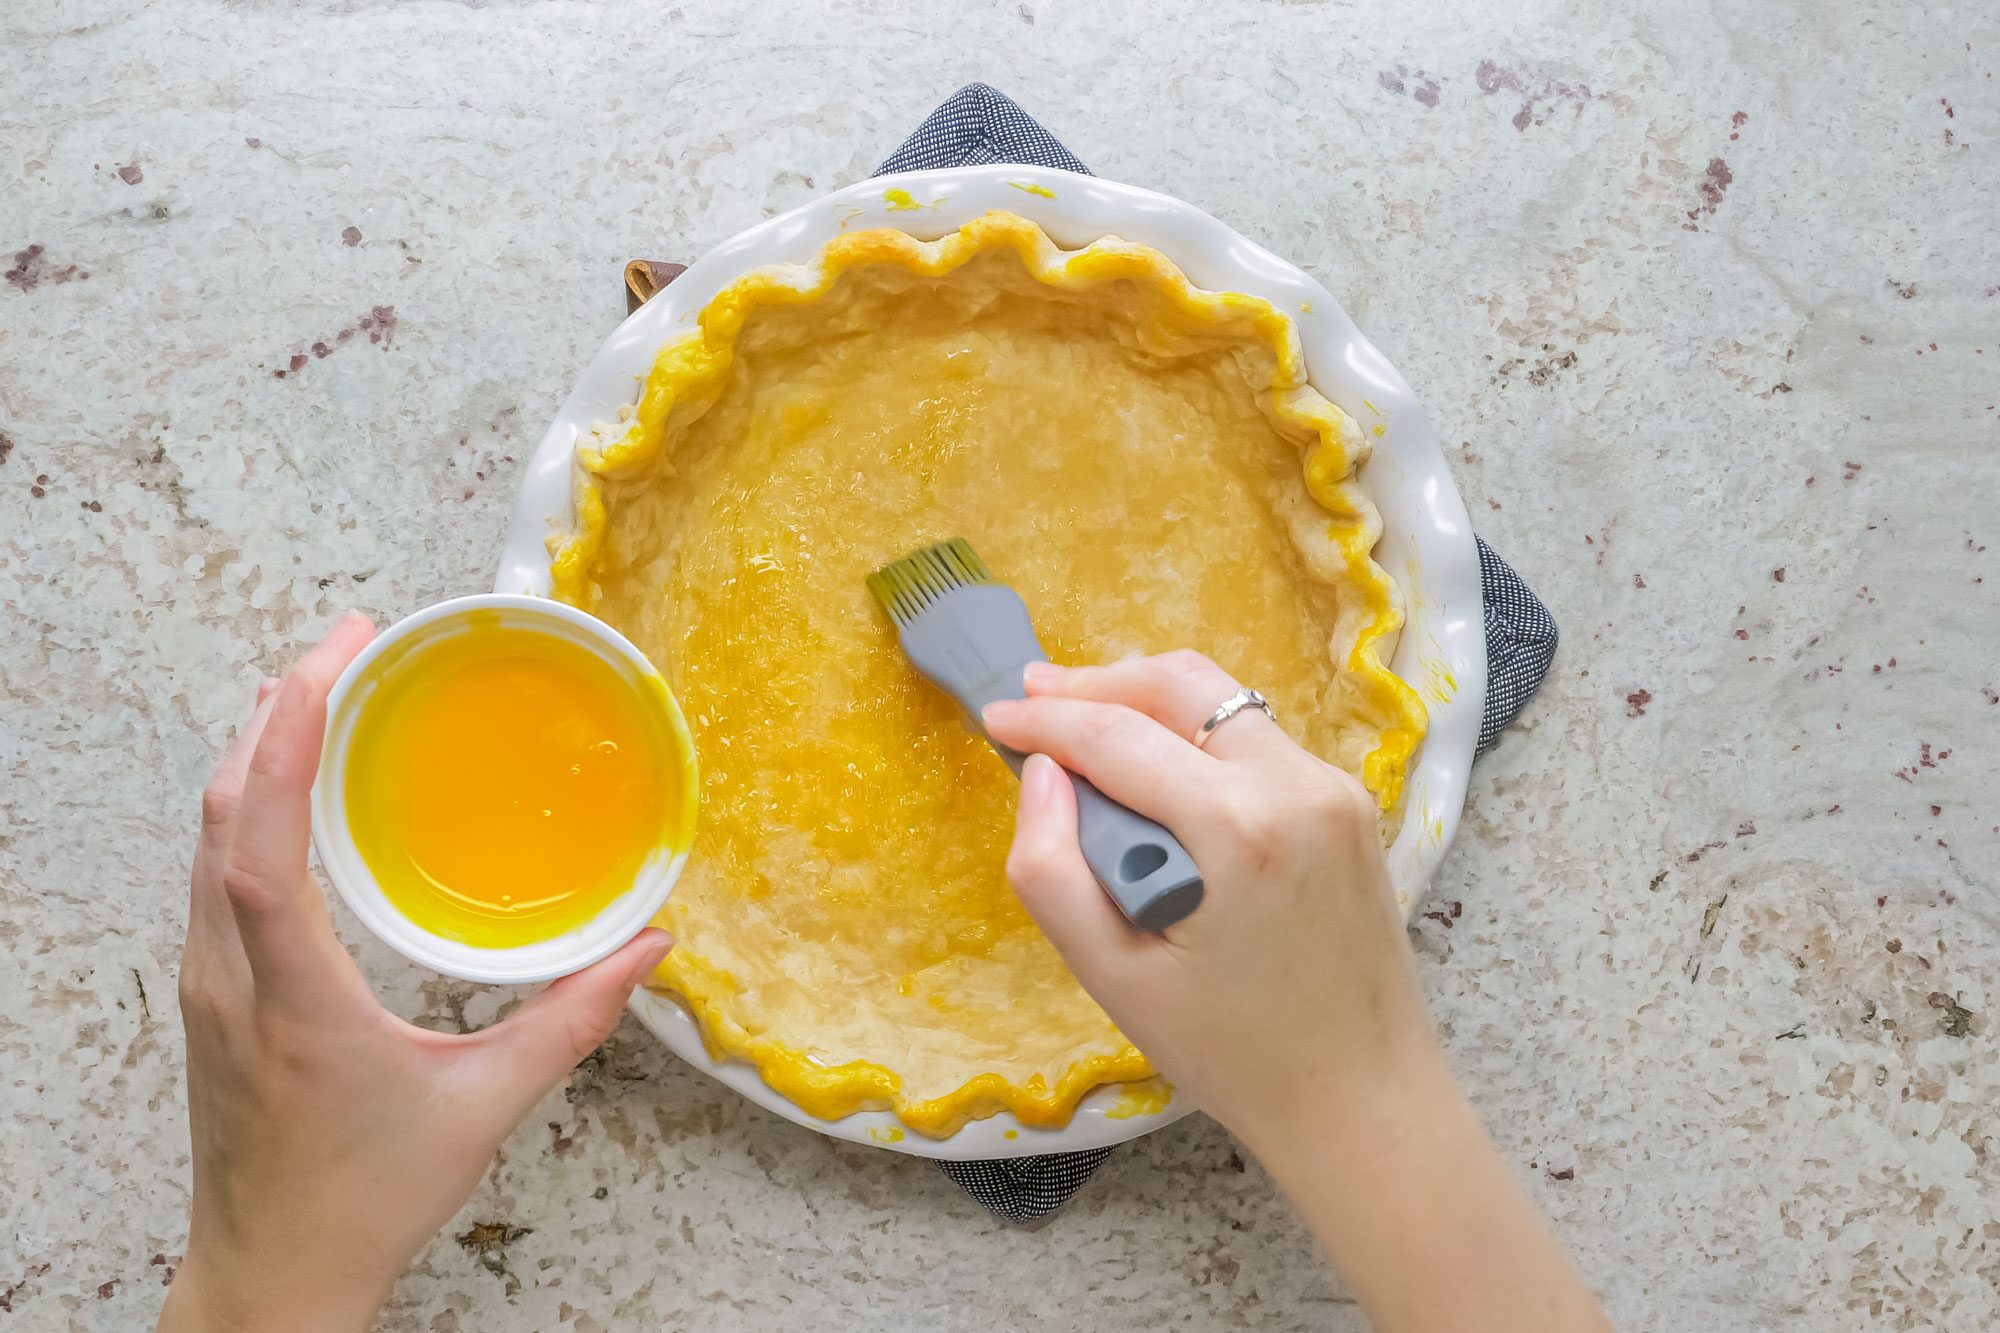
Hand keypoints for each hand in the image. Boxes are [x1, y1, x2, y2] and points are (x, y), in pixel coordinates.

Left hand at [161, 614, 672, 1332]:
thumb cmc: (364, 1199)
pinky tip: (293, 782)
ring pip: (204, 836)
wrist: (271, 1275)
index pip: (260, 854)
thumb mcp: (484, 1108)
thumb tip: (648, 951)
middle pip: (218, 815)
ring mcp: (208, 984)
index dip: (281, 751)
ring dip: (254, 750)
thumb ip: (572, 1022)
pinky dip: (248, 800)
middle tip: (346, 643)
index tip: (322, 669)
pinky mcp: (211, 992)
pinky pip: (212, 868)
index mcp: (291, 1002)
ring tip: (319, 686)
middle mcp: (229, 979)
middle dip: (273, 711)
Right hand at [982, 650, 1430, 1147]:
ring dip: (1149, 703)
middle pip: (1182, 685)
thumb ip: (1053, 871)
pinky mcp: (1350, 805)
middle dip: (1098, 682)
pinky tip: (1154, 772)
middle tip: (1033, 696)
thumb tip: (1040, 775)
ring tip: (1083, 724)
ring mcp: (1334, 789)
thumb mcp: (1115, 978)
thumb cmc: (1233, 1055)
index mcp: (1237, 829)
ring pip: (1224, 703)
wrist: (1364, 1099)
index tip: (994, 717)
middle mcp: (1296, 785)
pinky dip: (1196, 738)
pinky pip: (1257, 741)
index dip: (1045, 719)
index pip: (1117, 736)